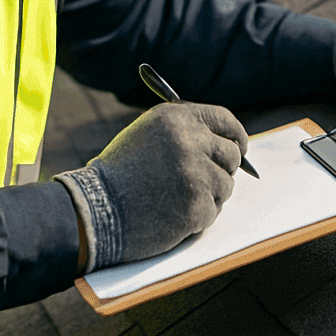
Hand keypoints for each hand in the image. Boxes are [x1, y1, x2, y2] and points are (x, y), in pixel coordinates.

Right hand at [90, 102, 248, 261]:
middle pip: (232, 154)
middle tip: (205, 180)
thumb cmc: (121, 173)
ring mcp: (195, 175)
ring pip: (225, 186)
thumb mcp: (149, 134)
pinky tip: (170, 214)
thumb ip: (186, 131)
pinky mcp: (196, 207)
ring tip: (174, 198)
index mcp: (178, 118)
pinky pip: (213, 212)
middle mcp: (190, 142)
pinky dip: (197, 217)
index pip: (225, 120)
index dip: (236, 136)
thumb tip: (226, 141)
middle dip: (223, 168)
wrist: (96, 209)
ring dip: (208, 195)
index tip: (240, 148)